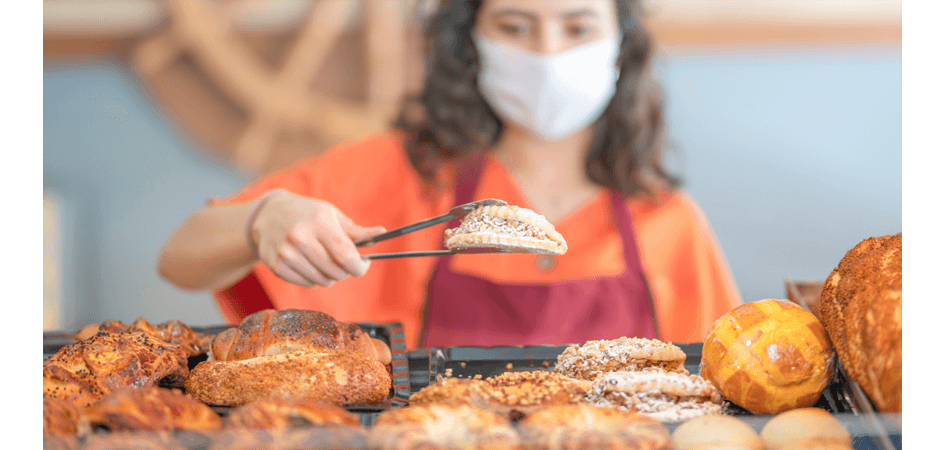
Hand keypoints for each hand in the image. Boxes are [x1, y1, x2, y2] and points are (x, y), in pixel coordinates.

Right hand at [249, 192, 385, 286]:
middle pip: (336, 272)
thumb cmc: (307, 214)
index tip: (363, 265)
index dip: (360, 267)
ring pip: (323, 281)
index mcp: (319, 222)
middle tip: (343, 261)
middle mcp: (300, 237)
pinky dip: (314, 278)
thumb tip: (382, 234)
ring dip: (330, 275)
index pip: (346, 255)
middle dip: (346, 270)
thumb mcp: (331, 215)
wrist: (268, 215)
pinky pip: (308, 284)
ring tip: (324, 260)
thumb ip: (356, 231)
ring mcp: (286, 253)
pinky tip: (309, 263)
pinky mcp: (277, 266)